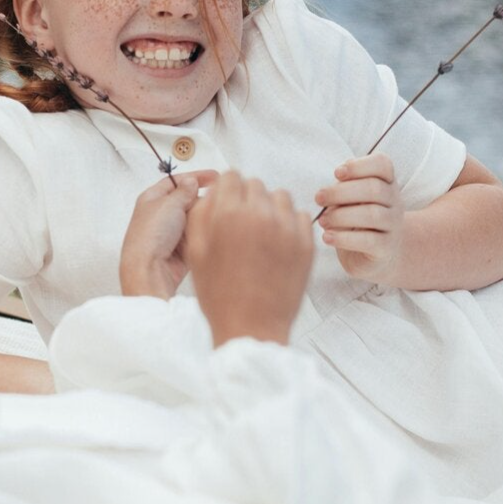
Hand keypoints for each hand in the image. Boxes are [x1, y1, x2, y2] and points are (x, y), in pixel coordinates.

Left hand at [119, 170, 217, 298]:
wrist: (149, 269)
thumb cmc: (150, 237)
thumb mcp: (170, 203)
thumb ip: (184, 190)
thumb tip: (191, 181)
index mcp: (152, 199)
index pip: (176, 181)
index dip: (195, 177)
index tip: (214, 176)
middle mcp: (160, 214)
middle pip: (188, 200)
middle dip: (200, 201)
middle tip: (212, 201)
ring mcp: (170, 232)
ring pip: (194, 218)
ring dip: (201, 218)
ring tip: (205, 220)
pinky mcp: (179, 248)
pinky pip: (196, 235)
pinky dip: (201, 234)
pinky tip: (204, 234)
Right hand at [185, 171, 313, 346]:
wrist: (252, 327)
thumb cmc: (219, 294)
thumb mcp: (196, 252)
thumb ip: (201, 214)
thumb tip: (213, 192)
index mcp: (229, 215)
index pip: (231, 176)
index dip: (226, 189)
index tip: (227, 203)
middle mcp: (261, 215)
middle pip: (255, 184)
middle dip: (246, 198)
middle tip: (241, 224)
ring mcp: (287, 228)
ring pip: (280, 196)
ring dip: (269, 208)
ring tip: (261, 233)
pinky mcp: (306, 243)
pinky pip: (300, 216)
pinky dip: (289, 223)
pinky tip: (277, 243)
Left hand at [315, 154, 404, 283]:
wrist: (377, 255)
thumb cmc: (357, 221)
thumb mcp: (350, 200)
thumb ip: (343, 189)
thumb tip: (328, 188)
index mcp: (386, 183)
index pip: (382, 165)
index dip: (359, 166)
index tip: (337, 173)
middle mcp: (394, 201)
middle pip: (374, 188)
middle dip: (341, 192)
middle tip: (319, 198)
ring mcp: (393, 225)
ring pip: (372, 214)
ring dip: (341, 216)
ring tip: (323, 221)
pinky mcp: (386, 248)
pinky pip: (368, 241)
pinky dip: (344, 238)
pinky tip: (327, 237)